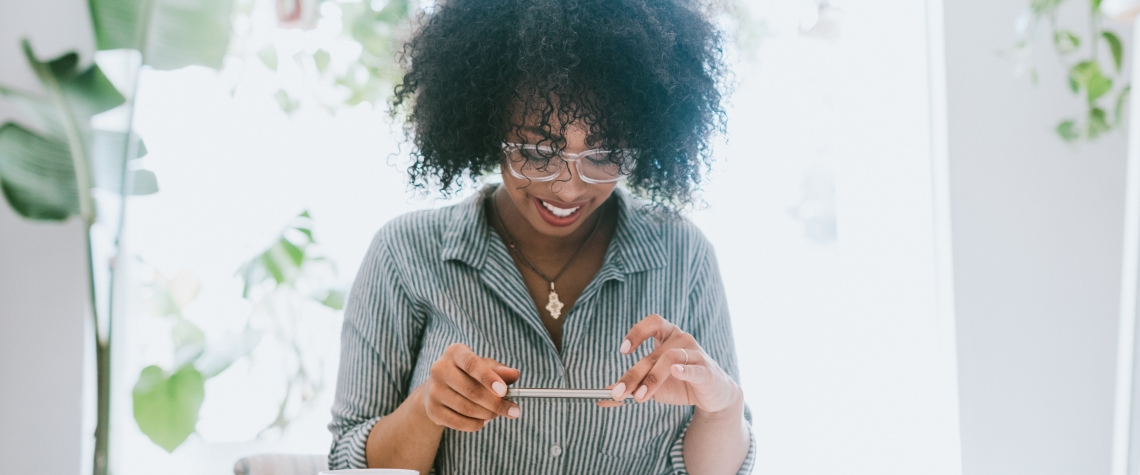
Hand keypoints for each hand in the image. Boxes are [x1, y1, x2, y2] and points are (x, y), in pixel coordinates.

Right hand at [420, 343, 520, 431]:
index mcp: (455, 352)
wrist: (438, 389)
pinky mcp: (431, 409)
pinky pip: (458, 422)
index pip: (472, 364)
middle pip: (471, 390)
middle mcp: (440, 369)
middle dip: (496, 404)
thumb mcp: (485, 367)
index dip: (489, 378)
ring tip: (497, 414)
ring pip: (466, 408)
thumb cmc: (468, 374)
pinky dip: (476, 425)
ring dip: (488, 415)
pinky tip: (484, 421)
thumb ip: (500, 370)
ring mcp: (433, 390)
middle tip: (514, 411)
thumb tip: (515, 374)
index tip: (504, 392)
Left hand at [608, 314, 740, 413]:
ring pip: (670, 359)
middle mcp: (682, 339)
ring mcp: (696, 353)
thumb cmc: (679, 383)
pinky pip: (695, 368)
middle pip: (654, 353)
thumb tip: (601, 397)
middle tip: (620, 392)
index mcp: (668, 335)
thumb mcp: (651, 385)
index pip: (653, 322)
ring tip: (640, 397)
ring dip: (652, 378)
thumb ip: (630, 387)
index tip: (623, 351)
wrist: (712, 396)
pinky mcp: (708, 371)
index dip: (637, 332)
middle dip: (634, 374)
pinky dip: (685, 369)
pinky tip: (675, 372)